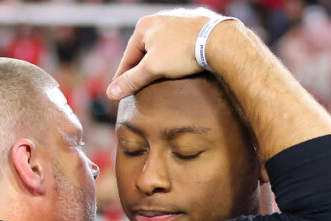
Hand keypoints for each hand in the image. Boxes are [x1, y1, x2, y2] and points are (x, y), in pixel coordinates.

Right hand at [107, 8, 236, 99]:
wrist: (220, 40)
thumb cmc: (183, 53)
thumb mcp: (152, 69)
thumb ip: (131, 80)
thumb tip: (110, 92)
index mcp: (144, 25)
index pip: (128, 57)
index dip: (122, 77)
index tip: (118, 92)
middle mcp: (160, 18)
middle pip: (145, 51)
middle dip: (142, 68)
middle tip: (138, 87)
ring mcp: (179, 19)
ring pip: (163, 46)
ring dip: (160, 62)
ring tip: (159, 79)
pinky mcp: (195, 24)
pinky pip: (180, 43)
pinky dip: (177, 55)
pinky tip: (180, 66)